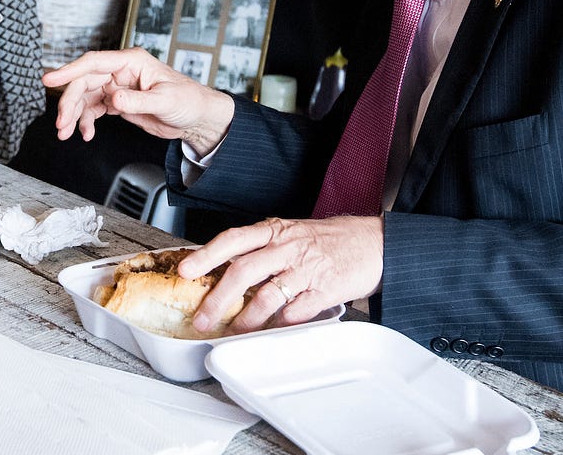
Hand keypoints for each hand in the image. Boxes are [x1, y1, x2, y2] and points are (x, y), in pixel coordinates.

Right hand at [41, 47, 232, 150]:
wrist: (196, 118)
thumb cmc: (188, 101)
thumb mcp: (166, 101)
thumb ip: (138, 101)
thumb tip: (114, 98)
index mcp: (132, 62)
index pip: (94, 63)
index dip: (69, 70)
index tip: (50, 79)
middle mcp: (121, 72)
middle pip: (84, 82)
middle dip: (70, 103)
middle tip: (62, 123)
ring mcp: (118, 87)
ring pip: (85, 97)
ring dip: (74, 115)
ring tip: (66, 132)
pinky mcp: (118, 102)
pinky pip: (94, 109)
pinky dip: (86, 121)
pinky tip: (86, 134)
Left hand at [179, 215, 383, 333]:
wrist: (377, 243)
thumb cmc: (333, 239)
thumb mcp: (293, 233)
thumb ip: (263, 248)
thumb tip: (226, 268)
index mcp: (276, 231)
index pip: (233, 239)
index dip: (206, 254)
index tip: (186, 269)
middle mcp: (288, 247)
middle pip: (243, 271)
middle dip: (218, 298)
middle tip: (203, 317)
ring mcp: (306, 269)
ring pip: (266, 295)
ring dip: (245, 318)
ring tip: (233, 331)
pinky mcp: (324, 290)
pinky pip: (296, 311)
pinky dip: (280, 324)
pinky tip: (271, 330)